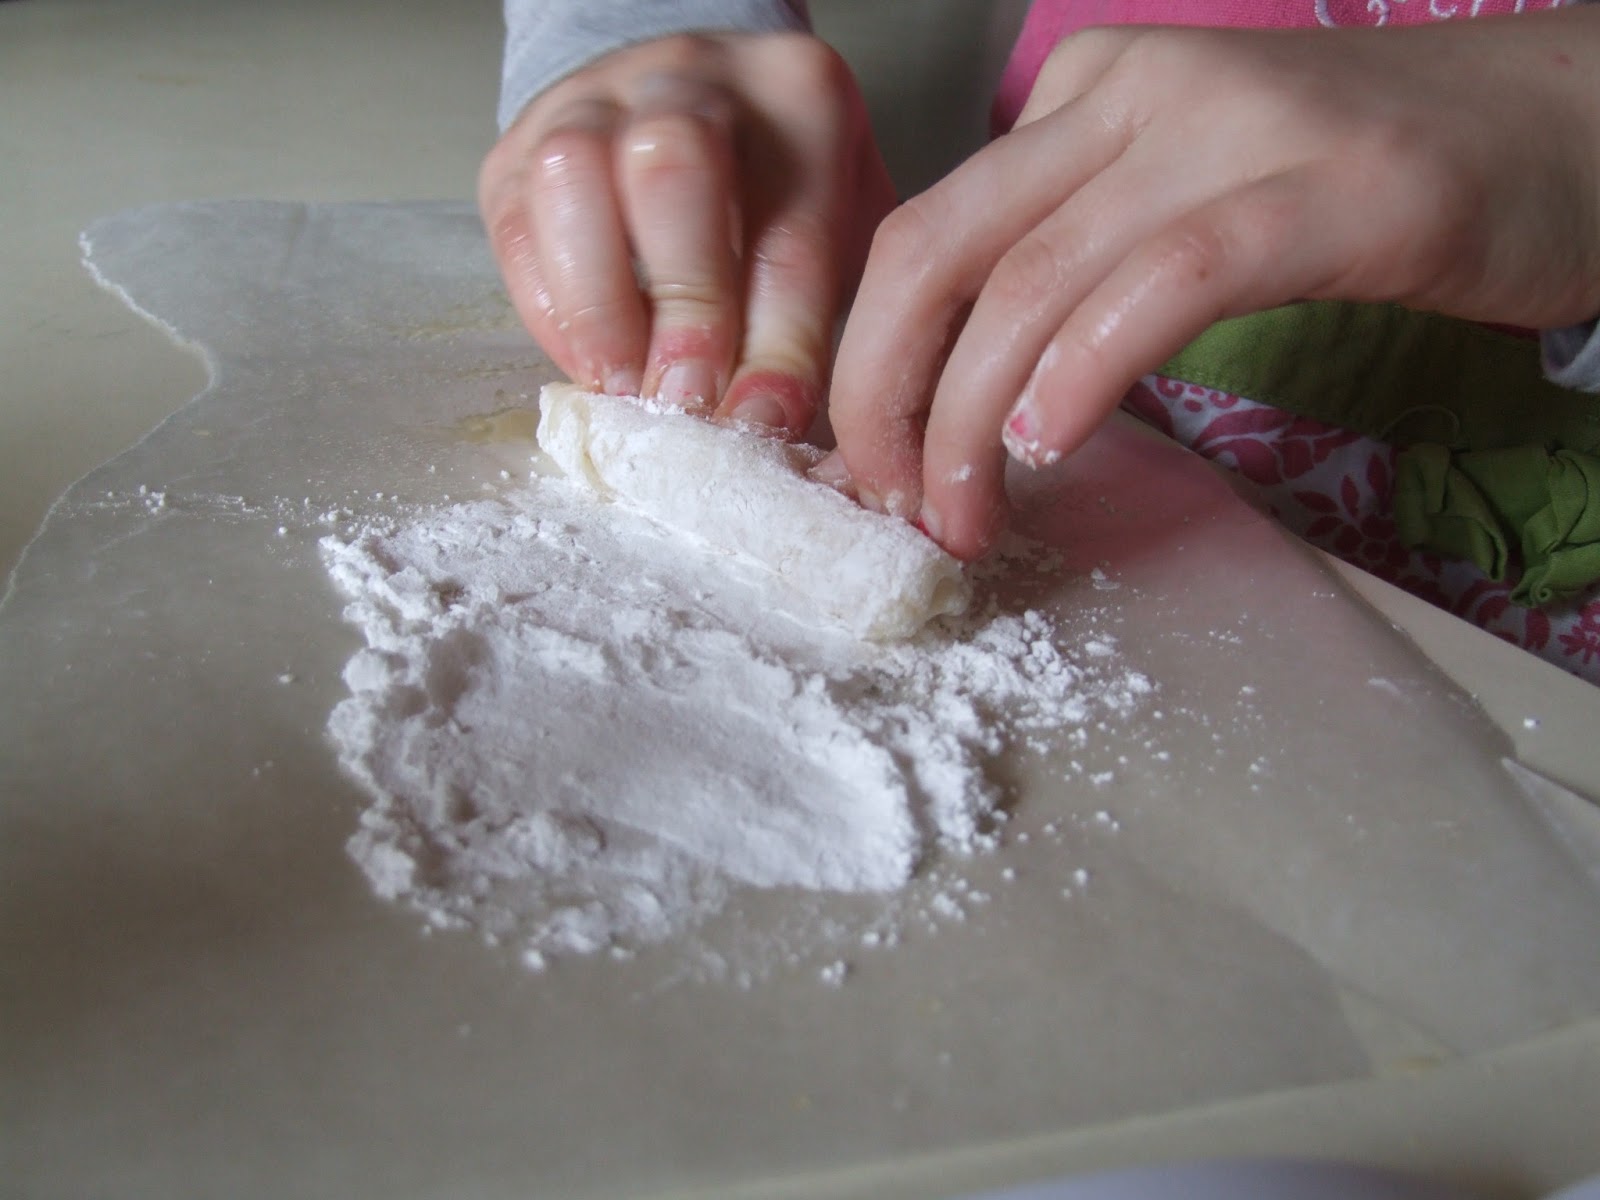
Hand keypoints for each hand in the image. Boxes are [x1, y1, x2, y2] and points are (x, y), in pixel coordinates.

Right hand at [479, 32, 893, 434]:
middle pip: (677, 171)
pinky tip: (588, 365)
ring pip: (576, 175)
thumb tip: (771, 432)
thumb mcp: (833, 236)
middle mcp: (694, 75)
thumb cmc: (779, 194)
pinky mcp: (521, 144)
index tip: (761, 423)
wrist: (699, 110)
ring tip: (626, 388)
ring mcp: (595, 97)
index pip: (791, 229)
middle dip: (684, 304)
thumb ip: (815, 321)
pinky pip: (518, 221)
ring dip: (601, 305)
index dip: (778, 343)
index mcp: (798, 95)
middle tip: (686, 401)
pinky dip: (550, 310)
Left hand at [826, 10, 1599, 558]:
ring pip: (1032, 283)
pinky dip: (1087, 373)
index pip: (926, 233)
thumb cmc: (1365, 185)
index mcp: (1084, 97)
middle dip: (884, 396)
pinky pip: (1163, 284)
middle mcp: (1132, 92)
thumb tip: (974, 388)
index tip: (870, 466)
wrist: (1563, 124)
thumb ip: (1080, 257)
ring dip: (971, 422)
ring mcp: (1227, 129)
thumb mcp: (1181, 196)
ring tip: (963, 516)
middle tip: (888, 504)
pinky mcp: (1325, 188)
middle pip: (939, 252)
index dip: (871, 363)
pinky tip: (1051, 444)